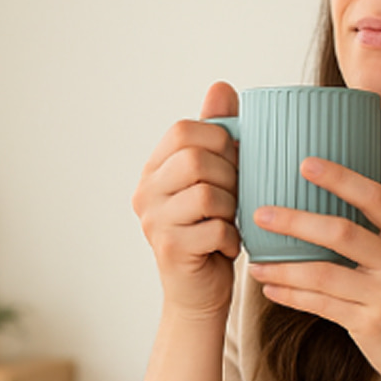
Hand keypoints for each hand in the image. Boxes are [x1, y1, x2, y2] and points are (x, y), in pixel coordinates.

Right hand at [132, 82, 242, 320]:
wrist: (200, 295)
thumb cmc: (211, 231)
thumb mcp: (216, 179)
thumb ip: (216, 134)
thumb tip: (221, 86)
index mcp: (154, 169)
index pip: (184, 130)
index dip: (220, 139)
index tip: (233, 162)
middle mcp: (146, 192)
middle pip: (196, 159)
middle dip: (230, 175)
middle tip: (235, 196)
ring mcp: (154, 222)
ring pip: (208, 194)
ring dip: (232, 208)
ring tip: (230, 221)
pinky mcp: (171, 250)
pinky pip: (216, 229)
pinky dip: (232, 238)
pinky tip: (227, 246)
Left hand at [248, 158, 380, 380]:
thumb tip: (333, 222)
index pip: (376, 198)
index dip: (340, 178)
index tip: (306, 164)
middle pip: (341, 232)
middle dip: (295, 221)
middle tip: (261, 214)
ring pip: (323, 273)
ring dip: (284, 267)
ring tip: (256, 262)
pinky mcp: (372, 325)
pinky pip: (321, 305)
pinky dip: (292, 296)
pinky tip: (273, 289)